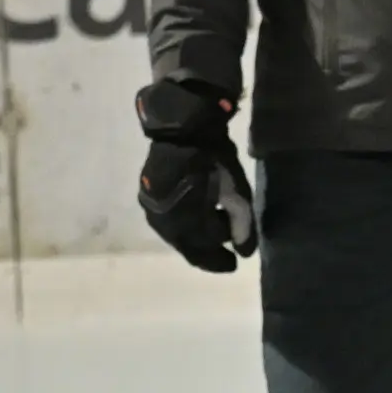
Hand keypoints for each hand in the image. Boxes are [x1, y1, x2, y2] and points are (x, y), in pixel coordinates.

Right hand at [133, 80, 253, 273]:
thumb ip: (241, 224)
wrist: (183, 127)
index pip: (203, 247)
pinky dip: (183, 229)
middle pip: (186, 245)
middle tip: (223, 259)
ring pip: (175, 235)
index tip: (234, 264)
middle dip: (205, 254)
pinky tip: (195, 225)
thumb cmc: (214, 158)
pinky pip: (167, 222)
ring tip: (212, 242)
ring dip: (194, 242)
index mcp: (184, 217)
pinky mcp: (148, 195)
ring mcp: (151, 205)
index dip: (218, 259)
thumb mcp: (236, 191)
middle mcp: (162, 216)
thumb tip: (243, 252)